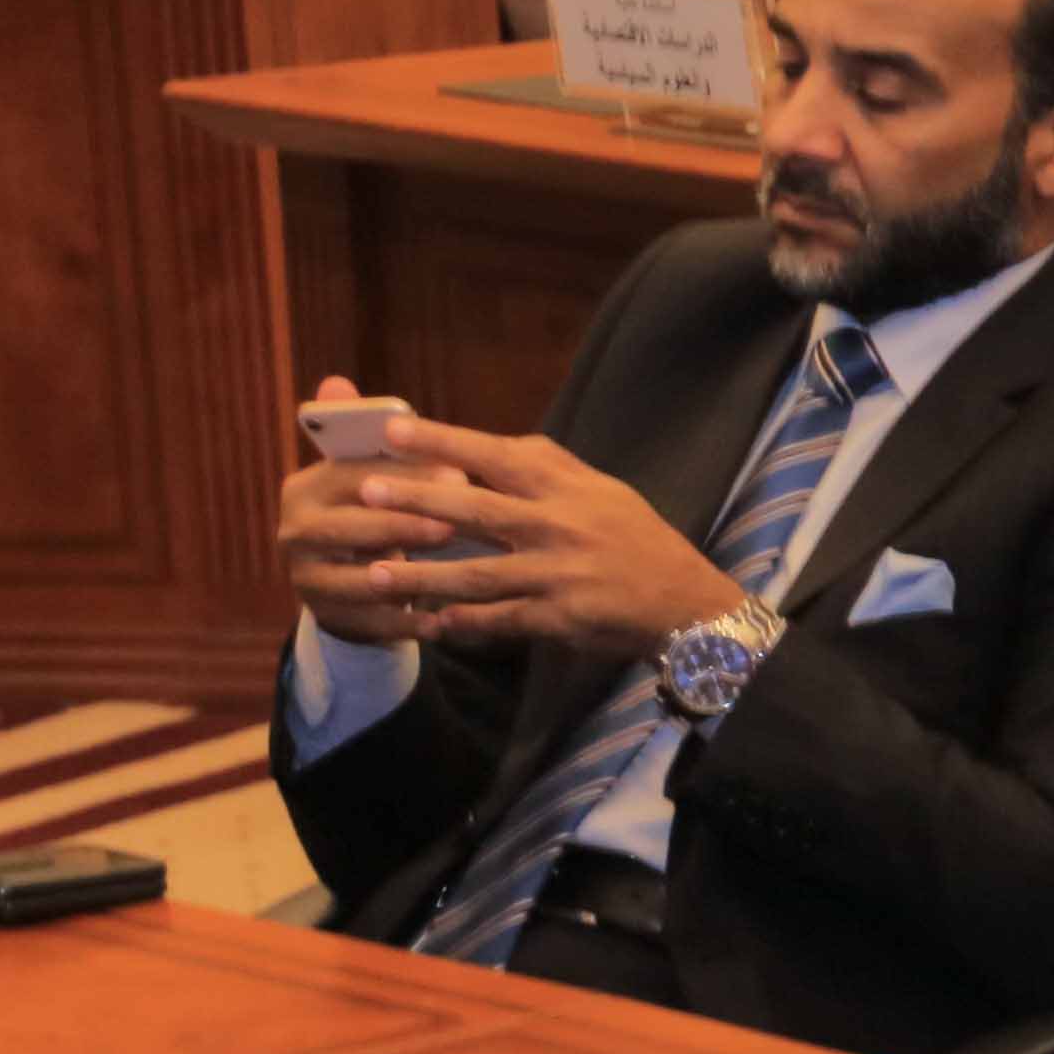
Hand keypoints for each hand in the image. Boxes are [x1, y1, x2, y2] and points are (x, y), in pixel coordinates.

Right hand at [275, 392, 466, 647]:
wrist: (352, 576)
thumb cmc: (377, 507)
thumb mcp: (374, 469)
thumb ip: (369, 433)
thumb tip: (336, 383)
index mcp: (307, 485)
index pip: (353, 475)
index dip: (404, 474)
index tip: (457, 472)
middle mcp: (295, 530)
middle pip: (350, 527)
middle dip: (404, 525)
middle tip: (452, 525)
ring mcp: (305, 576)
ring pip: (356, 578)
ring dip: (404, 578)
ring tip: (448, 578)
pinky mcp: (324, 615)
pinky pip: (367, 621)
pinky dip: (405, 622)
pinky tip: (444, 622)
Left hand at [335, 418, 745, 662]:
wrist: (688, 602)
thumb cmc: (640, 540)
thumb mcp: (605, 491)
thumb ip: (553, 470)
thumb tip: (500, 446)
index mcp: (568, 489)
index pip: (497, 456)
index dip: (444, 441)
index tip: (394, 429)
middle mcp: (561, 526)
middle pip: (477, 512)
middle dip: (417, 502)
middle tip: (365, 491)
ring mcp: (560, 574)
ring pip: (478, 574)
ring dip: (422, 575)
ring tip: (374, 575)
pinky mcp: (561, 617)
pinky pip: (501, 621)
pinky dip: (464, 624)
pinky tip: (431, 624)